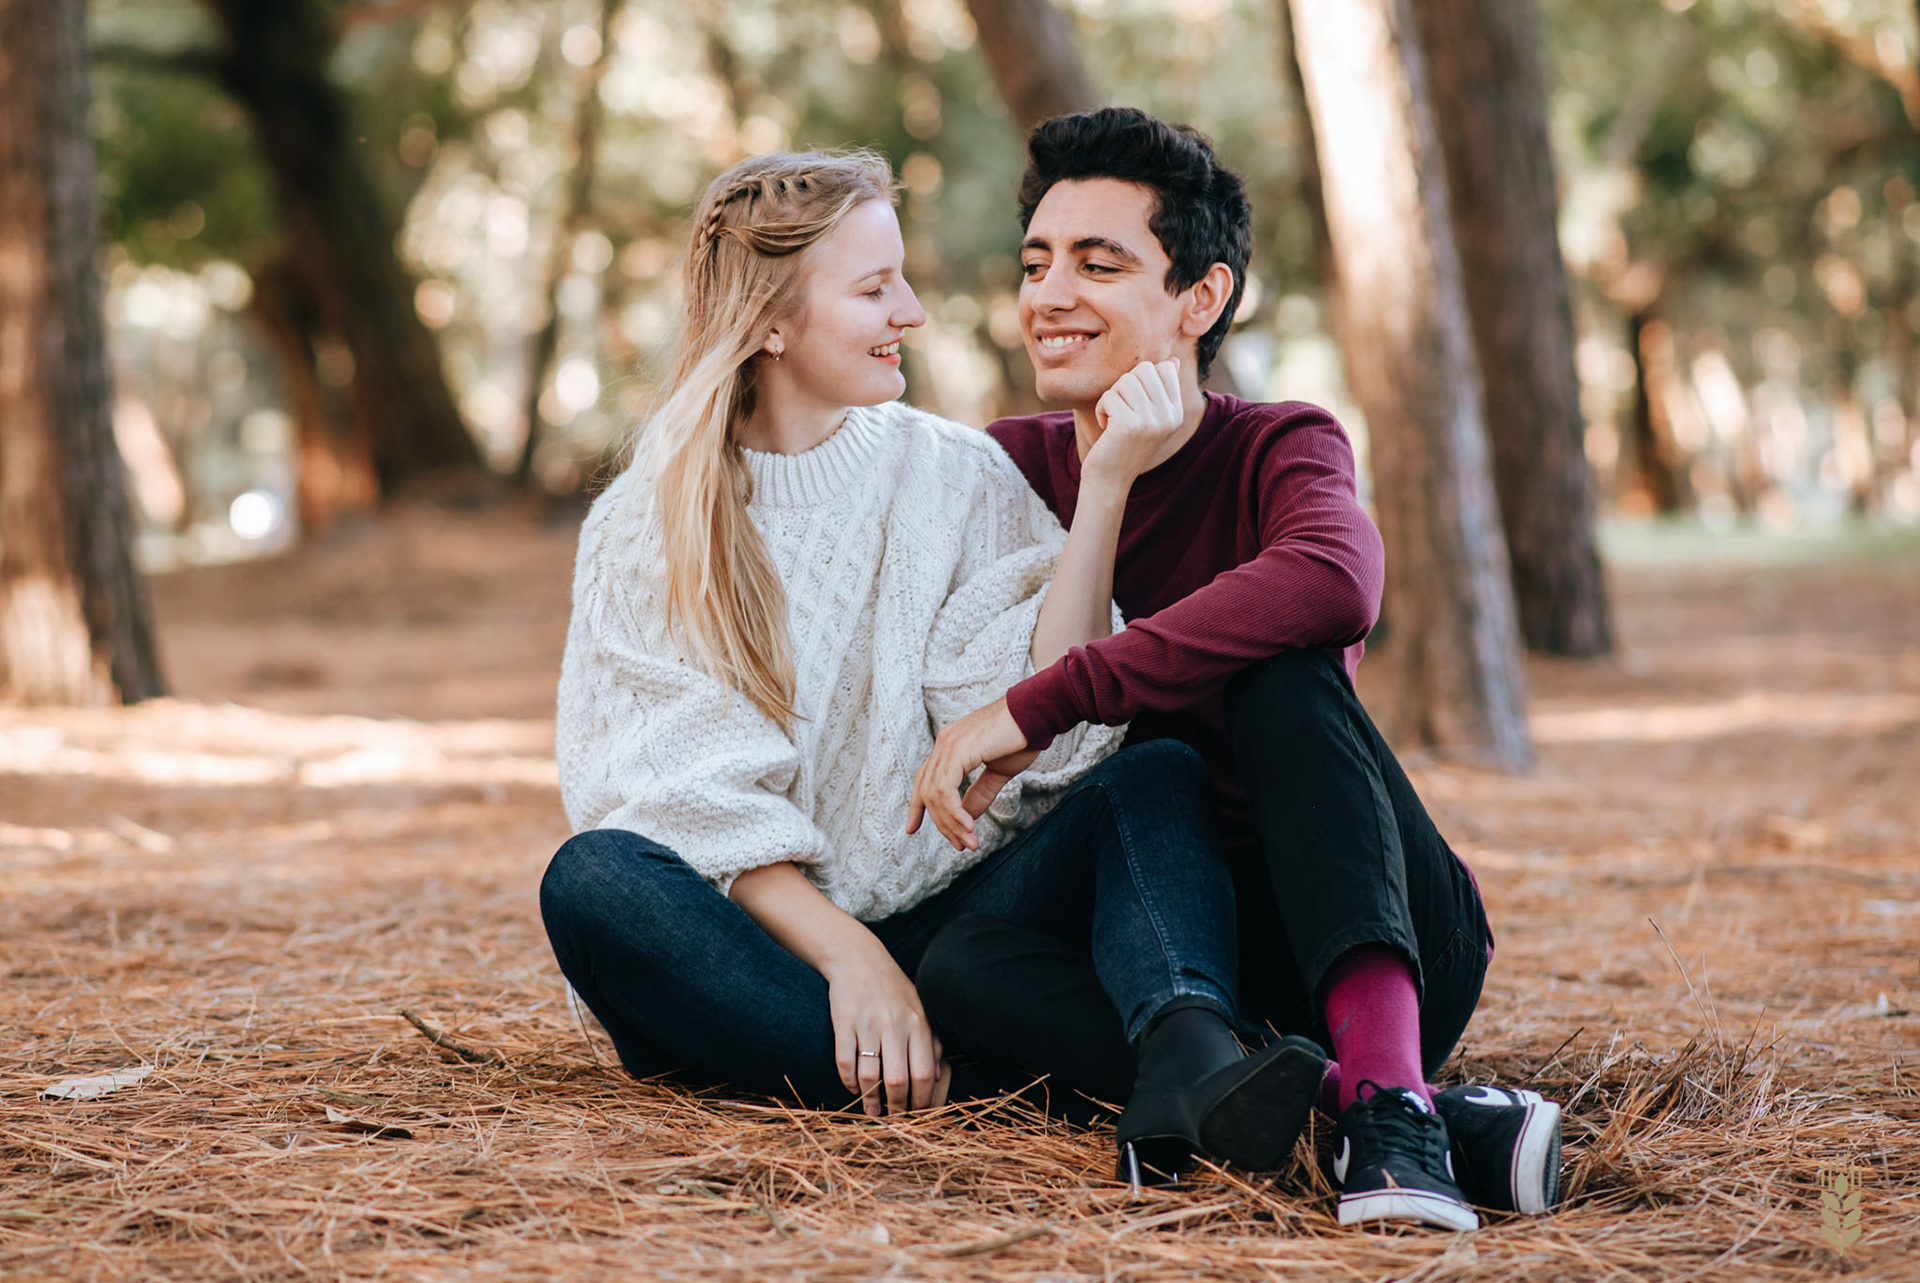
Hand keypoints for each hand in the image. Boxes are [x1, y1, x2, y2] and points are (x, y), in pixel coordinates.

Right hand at [822, 940, 943, 1116]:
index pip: (925, 1073)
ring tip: (872, 1111)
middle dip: (898, 1106)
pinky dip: (849, 1081)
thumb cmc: (894, 988)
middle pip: (899, 1080)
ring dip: (870, 1099)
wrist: (859, 959)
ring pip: (870, 1075)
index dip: (922, 1100)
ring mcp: (867, 1025)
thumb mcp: (920, 1009)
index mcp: (918, 1024)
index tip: (918, 1114)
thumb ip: (932, 1041)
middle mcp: (894, 1025)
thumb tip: (939, 1076)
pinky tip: (853, 1088)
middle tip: (895, 1118)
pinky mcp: (843, 1023)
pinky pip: (845, 1062)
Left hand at [907, 698, 1036, 851]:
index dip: (917, 806)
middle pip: (927, 792)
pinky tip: (968, 826)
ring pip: (935, 794)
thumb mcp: (997, 773)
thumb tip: (967, 817)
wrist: (1038, 714)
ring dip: (951, 823)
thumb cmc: (1022, 738)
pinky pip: (945, 788)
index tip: (912, 829)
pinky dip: (954, 811)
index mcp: (950, 746)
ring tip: (969, 842)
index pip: (923, 779)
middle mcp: (944, 743)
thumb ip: (979, 793)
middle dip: (942, 823)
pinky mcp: (958, 749)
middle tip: (961, 845)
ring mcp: (948, 745)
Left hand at [1085, 358, 1183, 487]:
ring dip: (1112, 397)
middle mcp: (1168, 415)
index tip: (1134, 402)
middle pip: (1144, 369)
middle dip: (1124, 386)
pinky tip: (1106, 427)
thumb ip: (1161, 390)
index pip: (1165, 368)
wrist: (1110, 480)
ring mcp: (1151, 420)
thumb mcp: (1149, 417)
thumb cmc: (1124, 444)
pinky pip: (1109, 396)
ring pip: (1125, 380)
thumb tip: (1174, 361)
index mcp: (1176, 412)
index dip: (1141, 379)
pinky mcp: (1129, 424)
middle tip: (1121, 410)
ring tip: (1113, 418)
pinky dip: (1102, 409)